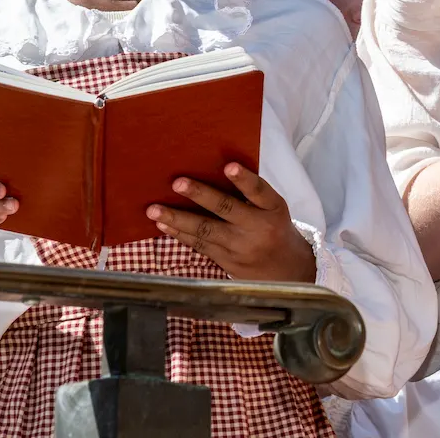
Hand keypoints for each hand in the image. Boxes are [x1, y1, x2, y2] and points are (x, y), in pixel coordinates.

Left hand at [149, 163, 316, 282]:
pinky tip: (163, 224)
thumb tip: (212, 170)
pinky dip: (180, 234)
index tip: (229, 166)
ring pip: (206, 231)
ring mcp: (240, 248)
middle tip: (178, 183)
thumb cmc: (274, 229)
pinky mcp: (226, 261)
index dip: (244, 180)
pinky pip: (200, 245)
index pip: (260, 191)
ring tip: (154, 209)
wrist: (285, 273)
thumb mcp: (273, 210)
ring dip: (178, 219)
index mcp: (273, 209)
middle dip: (200, 195)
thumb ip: (252, 195)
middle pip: (227, 210)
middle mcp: (257, 228)